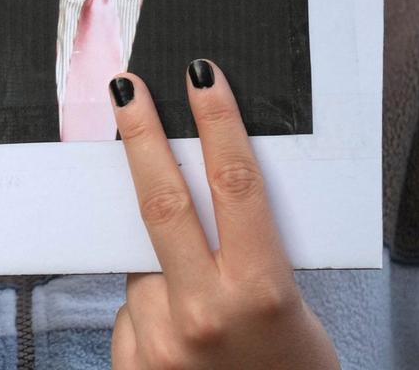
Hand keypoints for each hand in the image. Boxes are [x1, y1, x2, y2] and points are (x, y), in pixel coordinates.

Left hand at [109, 60, 337, 369]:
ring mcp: (160, 340)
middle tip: (125, 88)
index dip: (218, 123)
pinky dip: (153, 315)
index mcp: (260, 293)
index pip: (234, 186)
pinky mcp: (131, 361)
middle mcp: (202, 313)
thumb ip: (248, 257)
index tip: (201, 76)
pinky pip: (133, 310)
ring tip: (204, 316)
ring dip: (165, 273)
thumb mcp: (292, 311)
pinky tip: (185, 347)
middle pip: (162, 201)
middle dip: (141, 136)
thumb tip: (206, 194)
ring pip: (145, 268)